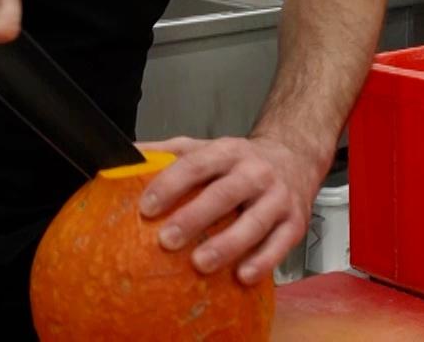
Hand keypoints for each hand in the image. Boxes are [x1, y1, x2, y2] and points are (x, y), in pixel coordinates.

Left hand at [136, 135, 319, 284]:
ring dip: (227, 244)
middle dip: (194, 217)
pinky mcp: (295, 223)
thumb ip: (169, 152)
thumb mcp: (206, 147)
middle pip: (224, 194)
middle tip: (166, 240)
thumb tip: (128, 157)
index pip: (196, 165)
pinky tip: (242, 276)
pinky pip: (279, 244)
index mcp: (228, 152)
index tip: (146, 207)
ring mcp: (278, 198)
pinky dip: (262, 261)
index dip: (170, 184)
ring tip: (201, 263)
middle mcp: (255, 172)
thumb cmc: (241, 161)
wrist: (295, 158)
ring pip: (254, 222)